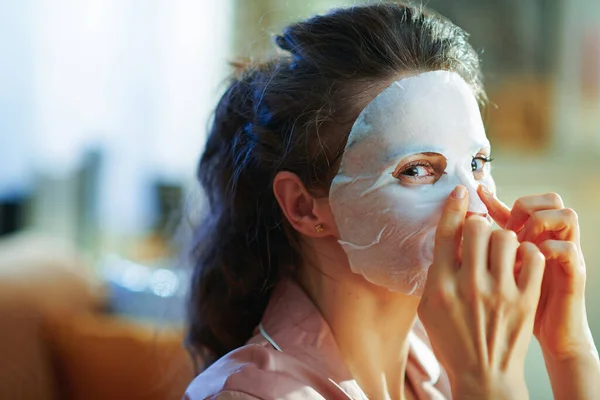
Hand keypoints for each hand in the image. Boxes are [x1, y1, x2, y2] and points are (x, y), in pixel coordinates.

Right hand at [419, 185, 544, 399]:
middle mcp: (468, 286)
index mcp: (440, 287)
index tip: (460, 191)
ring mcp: (499, 293)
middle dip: (479, 224)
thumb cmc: (452, 340)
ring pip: (505, 238)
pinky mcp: (525, 300)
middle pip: (477, 228)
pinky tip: (520, 260)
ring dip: (502, 238)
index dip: (454, 207)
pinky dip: (527, 252)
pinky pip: (531, 257)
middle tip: (481, 233)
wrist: (484, 376)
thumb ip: (435, 272)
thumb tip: (448, 236)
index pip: (446, 234)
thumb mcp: (428, 308)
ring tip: (501, 250)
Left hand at [477, 186, 594, 360]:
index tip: (477, 194)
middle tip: (506, 227)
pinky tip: (529, 261)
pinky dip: (548, 249)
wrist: (550, 337)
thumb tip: (456, 232)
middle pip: (550, 199)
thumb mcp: (498, 273)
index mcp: (533, 238)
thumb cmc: (517, 305)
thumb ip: (483, 252)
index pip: (522, 204)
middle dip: (525, 206)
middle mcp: (552, 241)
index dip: (497, 199)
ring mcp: (565, 256)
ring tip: (522, 242)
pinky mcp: (574, 275)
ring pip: (566, 215)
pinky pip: (568, 248)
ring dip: (540, 223)